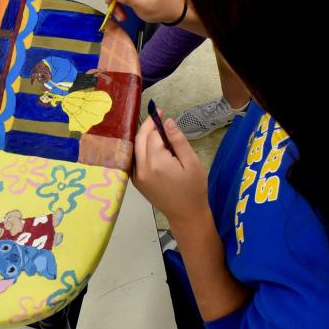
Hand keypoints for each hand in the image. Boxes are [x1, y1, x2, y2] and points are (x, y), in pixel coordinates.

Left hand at [132, 110, 209, 229]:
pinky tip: (150, 145)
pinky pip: (134, 159)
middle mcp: (141, 168)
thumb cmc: (194, 189)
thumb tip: (167, 121)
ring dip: (143, 137)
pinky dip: (140, 149)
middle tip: (157, 116)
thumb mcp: (192, 162)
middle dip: (147, 126)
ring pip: (135, 148)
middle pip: (139, 139)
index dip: (157, 124)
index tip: (163, 114)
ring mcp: (136, 176)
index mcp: (156, 163)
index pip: (152, 136)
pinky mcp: (135, 181)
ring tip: (156, 129)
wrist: (186, 214)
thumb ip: (178, 141)